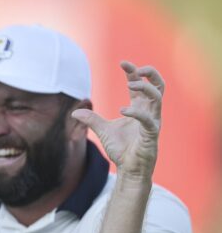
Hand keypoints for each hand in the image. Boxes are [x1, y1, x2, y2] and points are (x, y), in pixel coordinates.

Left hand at [72, 62, 162, 181]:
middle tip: (137, 68)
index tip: (123, 63)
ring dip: (146, 87)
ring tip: (132, 83)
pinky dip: (136, 112)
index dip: (134, 72)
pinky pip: (148, 119)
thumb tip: (74, 112)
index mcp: (139, 109)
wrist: (128, 170)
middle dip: (150, 74)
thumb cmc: (121, 149)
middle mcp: (148, 112)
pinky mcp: (151, 134)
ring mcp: (152, 122)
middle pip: (158, 86)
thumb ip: (91, 119)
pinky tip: (122, 110)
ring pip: (158, 98)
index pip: (140, 85)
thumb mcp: (102, 131)